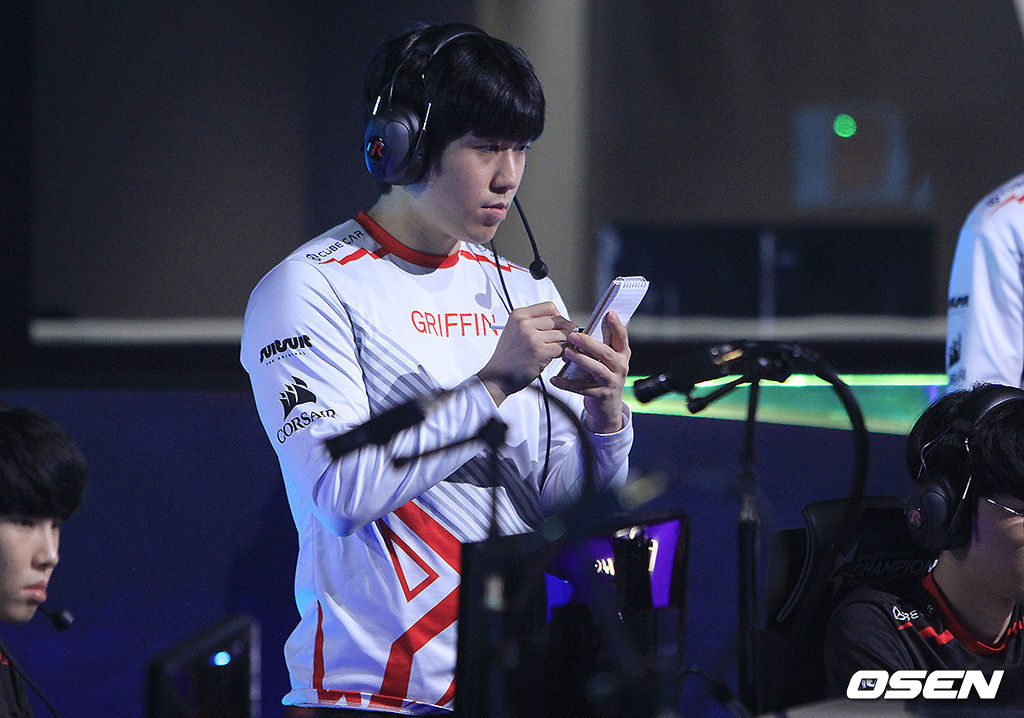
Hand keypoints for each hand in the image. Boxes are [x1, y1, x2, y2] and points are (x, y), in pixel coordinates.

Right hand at [478, 302, 575, 405]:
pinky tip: (561, 357)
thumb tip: (562, 322)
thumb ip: (534, 323)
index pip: (549, 307)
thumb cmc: (509, 357)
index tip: (560, 327)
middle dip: (567, 330)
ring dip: (567, 343)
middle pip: (559, 320)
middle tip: (568, 340)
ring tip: (564, 350)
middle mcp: (524, 323)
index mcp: (518, 315)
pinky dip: (565, 353)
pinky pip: (562, 348)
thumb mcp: (515, 331)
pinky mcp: (539, 352)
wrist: (497, 376)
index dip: (559, 317)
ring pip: (563, 334)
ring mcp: (531, 337)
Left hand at [550, 311, 629, 432]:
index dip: (616, 325)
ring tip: (566, 352)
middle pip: (607, 353)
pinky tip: (555, 379)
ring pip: (596, 370)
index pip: (621, 337)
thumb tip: (602, 316)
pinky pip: (582, 389)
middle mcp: (620, 367)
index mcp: (622, 354)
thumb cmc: (604, 375)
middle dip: (590, 343)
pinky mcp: (601, 395)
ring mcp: (611, 382)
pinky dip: (567, 384)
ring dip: (581, 360)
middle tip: (573, 335)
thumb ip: (605, 341)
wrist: (608, 406)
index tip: (609, 313)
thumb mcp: (609, 358)